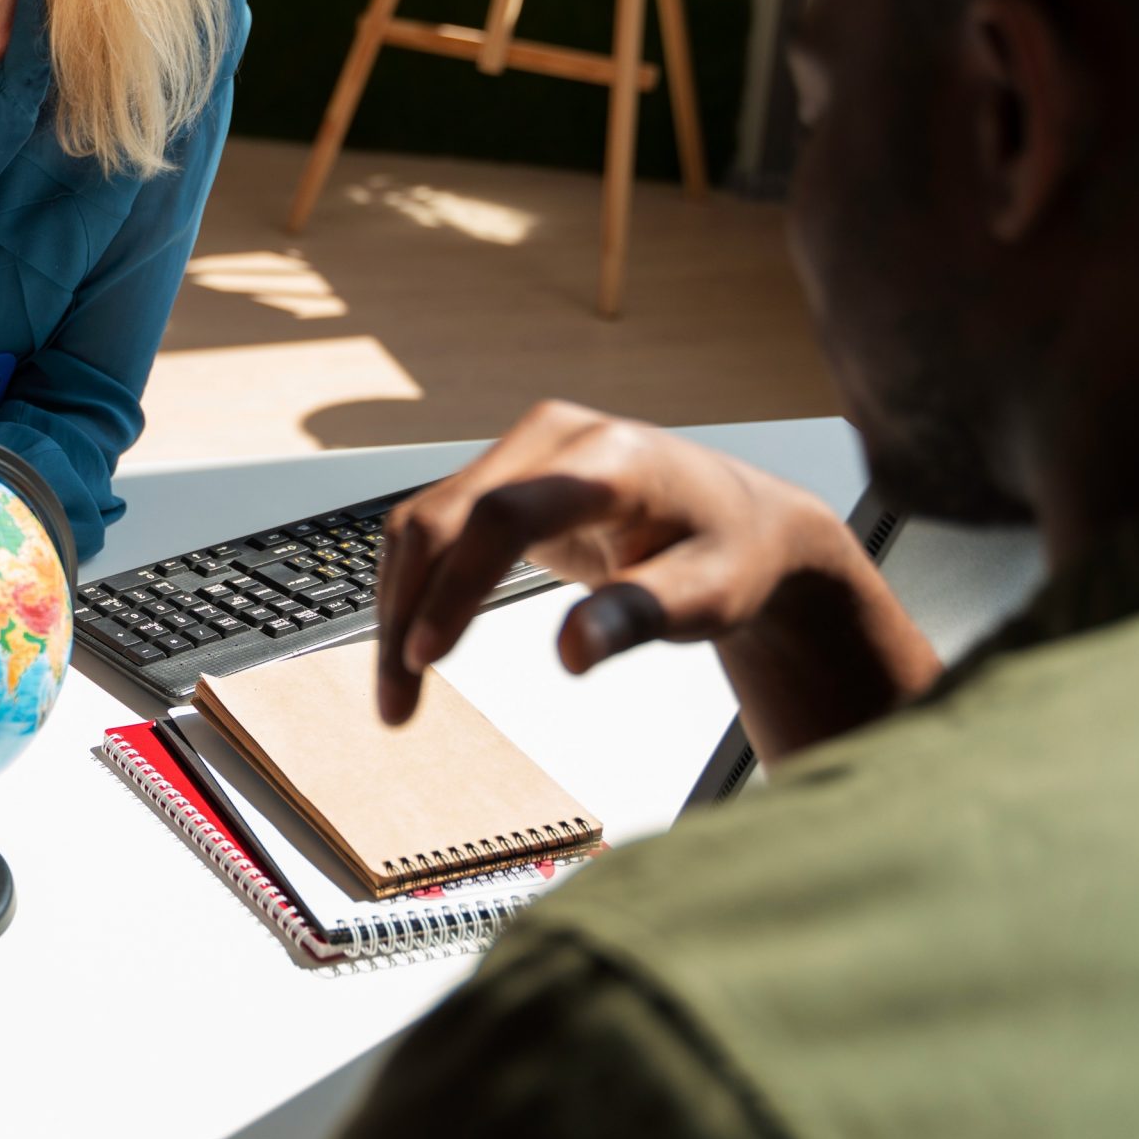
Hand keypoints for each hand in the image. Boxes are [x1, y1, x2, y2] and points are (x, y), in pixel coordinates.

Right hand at [374, 401, 940, 763]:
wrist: (741, 520)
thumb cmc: (731, 556)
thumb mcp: (710, 597)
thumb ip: (639, 618)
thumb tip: (571, 655)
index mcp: (610, 459)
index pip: (505, 515)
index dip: (457, 585)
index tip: (427, 658)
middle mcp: (553, 437)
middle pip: (445, 517)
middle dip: (408, 610)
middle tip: (397, 701)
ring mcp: (521, 449)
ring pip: (424, 523)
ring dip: (400, 606)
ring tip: (398, 693)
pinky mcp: (502, 474)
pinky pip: (436, 528)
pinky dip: (415, 590)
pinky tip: (413, 647)